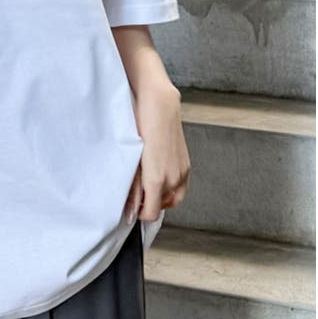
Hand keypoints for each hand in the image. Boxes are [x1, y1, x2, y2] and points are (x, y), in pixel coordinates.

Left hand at [128, 83, 190, 220]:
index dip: (139, 213)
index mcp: (157, 179)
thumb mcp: (131, 159)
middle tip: (136, 191)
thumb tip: (130, 209)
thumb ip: (133, 187)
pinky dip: (170, 188)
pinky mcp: (187, 164)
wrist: (159, 105)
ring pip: (172, 198)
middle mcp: (173, 179)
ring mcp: (182, 172)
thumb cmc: (141, 126)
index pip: (150, 214)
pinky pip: (181, 187)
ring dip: (160, 196)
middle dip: (148, 203)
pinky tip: (160, 177)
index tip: (131, 206)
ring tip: (147, 184)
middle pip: (161, 207)